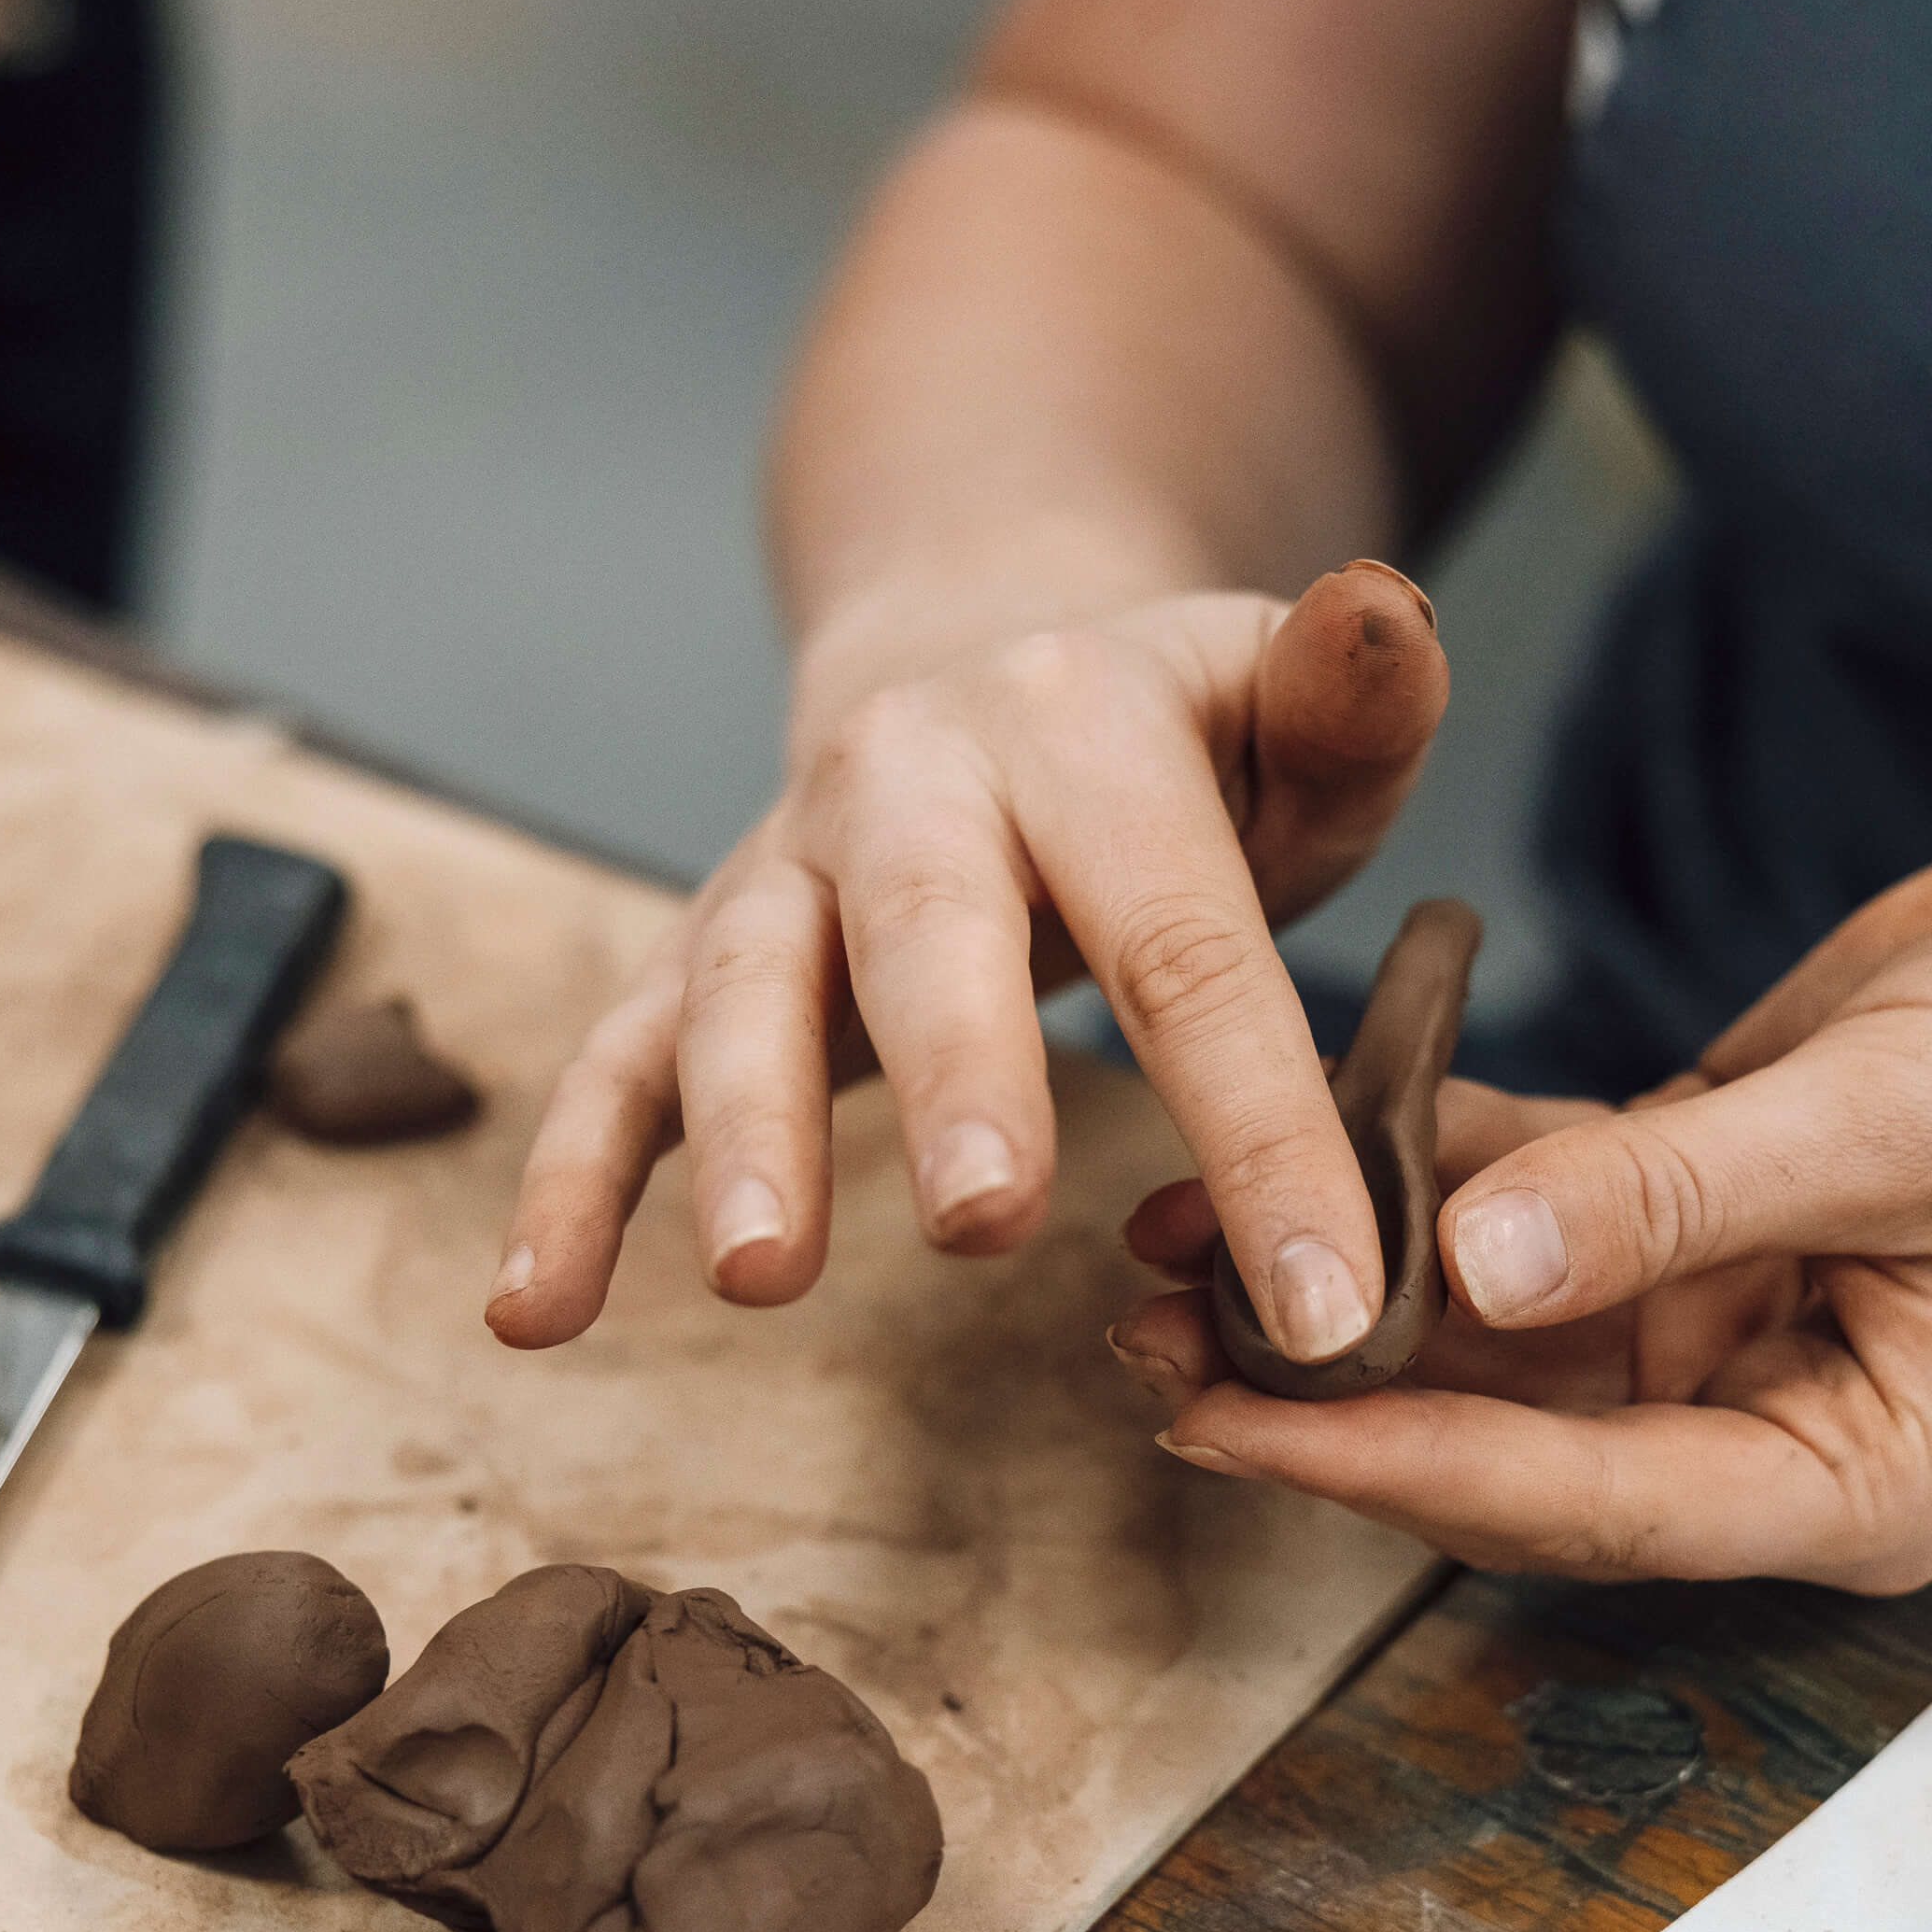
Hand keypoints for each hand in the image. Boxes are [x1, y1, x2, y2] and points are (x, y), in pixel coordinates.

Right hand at [490, 562, 1449, 1358]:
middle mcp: (909, 779)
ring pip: (742, 989)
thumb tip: (1391, 617)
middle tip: (988, 1223)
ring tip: (760, 1277)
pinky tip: (539, 1314)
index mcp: (1080, 727)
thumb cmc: (1182, 752)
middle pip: (932, 932)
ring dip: (742, 1129)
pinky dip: (566, 1184)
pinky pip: (613, 1064)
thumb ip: (1355, 699)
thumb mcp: (1295, 716)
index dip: (1262, 1123)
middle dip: (956, 1079)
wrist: (980, 655)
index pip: (1186, 941)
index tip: (1328, 1298)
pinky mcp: (696, 954)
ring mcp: (785, 867)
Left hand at [1104, 832, 1931, 1586]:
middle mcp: (1774, 1426)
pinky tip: (1293, 1117)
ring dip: (1343, 1277)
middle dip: (1322, 1385)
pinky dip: (1428, 1163)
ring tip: (1156, 1233)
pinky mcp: (1712, 1210)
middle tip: (1127, 1327)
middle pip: (1505, 1440)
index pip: (1575, 1505)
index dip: (1384, 1465)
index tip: (1214, 1419)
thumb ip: (1680, 1194)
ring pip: (1498, 1326)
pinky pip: (1541, 1204)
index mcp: (1849, 1478)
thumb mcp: (1909, 1119)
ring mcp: (1737, 1321)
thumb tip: (1463, 1260)